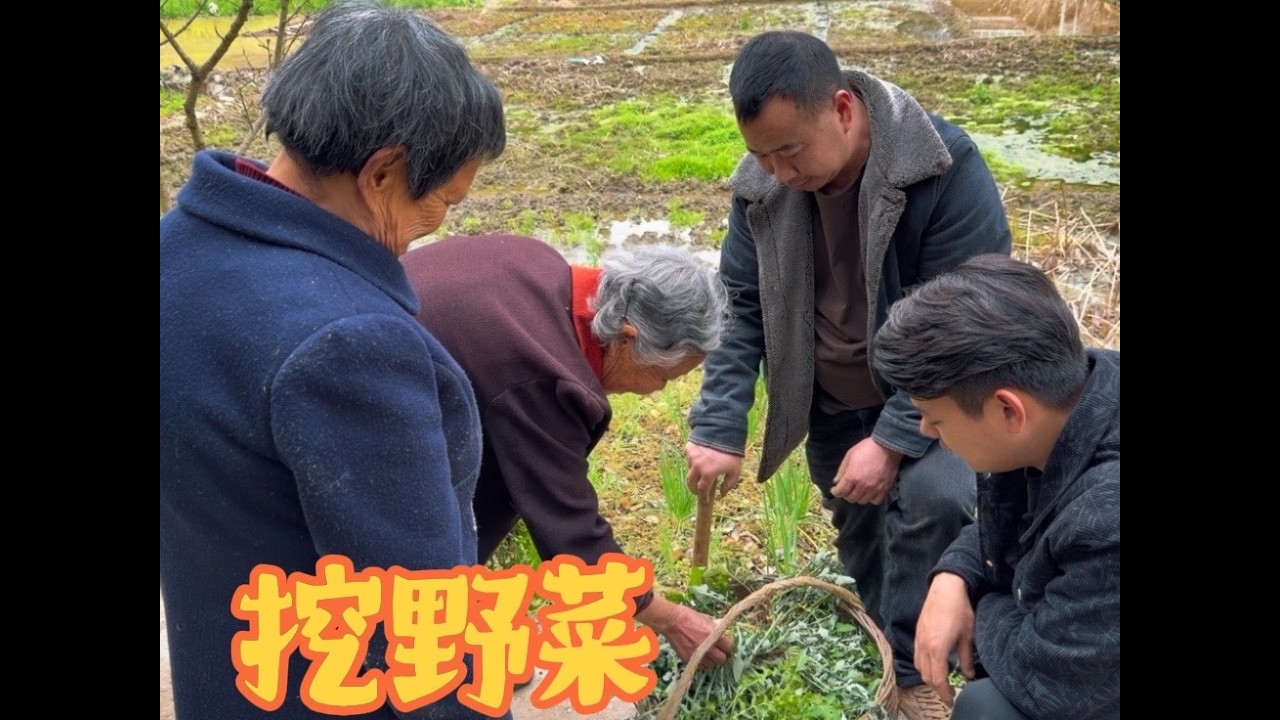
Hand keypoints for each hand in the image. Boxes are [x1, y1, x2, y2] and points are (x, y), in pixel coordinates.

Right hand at [637, 596, 732, 667]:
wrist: (671, 621)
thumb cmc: (688, 616)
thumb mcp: (706, 619)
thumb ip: (715, 629)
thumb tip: (722, 634)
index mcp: (714, 635)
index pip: (729, 647)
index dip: (727, 646)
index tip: (725, 645)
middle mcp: (708, 648)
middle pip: (722, 659)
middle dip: (722, 655)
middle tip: (718, 651)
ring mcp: (698, 655)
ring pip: (712, 665)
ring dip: (712, 660)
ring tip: (708, 654)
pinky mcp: (688, 659)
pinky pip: (700, 665)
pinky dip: (702, 662)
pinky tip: (699, 655)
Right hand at [684, 442, 742, 496]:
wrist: (725, 431)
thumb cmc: (732, 453)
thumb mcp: (735, 470)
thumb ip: (728, 485)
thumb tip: (721, 494)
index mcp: (708, 473)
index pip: (701, 490)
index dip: (703, 497)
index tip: (705, 500)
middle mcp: (697, 466)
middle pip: (690, 483)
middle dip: (694, 489)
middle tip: (699, 490)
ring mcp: (692, 456)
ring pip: (690, 470)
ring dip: (695, 474)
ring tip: (703, 471)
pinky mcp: (689, 448)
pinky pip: (690, 458)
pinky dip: (694, 461)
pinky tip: (702, 458)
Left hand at [830, 438, 901, 504]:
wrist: (887, 447)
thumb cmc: (867, 448)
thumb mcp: (849, 455)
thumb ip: (841, 470)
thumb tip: (836, 482)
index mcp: (852, 476)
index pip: (841, 492)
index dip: (836, 492)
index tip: (835, 490)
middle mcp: (863, 486)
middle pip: (851, 498)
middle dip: (846, 494)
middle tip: (847, 488)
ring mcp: (875, 489)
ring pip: (862, 501)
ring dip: (858, 497)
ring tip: (858, 490)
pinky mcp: (885, 489)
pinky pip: (876, 501)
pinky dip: (871, 499)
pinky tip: (870, 492)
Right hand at [914, 573, 975, 705]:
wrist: (945, 588)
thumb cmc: (959, 610)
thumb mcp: (967, 636)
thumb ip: (967, 658)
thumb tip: (969, 675)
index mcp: (937, 648)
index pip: (937, 679)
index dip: (944, 693)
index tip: (951, 700)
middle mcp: (924, 646)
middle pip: (926, 675)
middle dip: (936, 687)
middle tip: (948, 692)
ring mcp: (918, 639)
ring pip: (919, 666)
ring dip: (928, 675)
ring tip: (942, 678)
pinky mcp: (917, 633)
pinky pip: (916, 655)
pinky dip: (923, 664)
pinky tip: (935, 661)